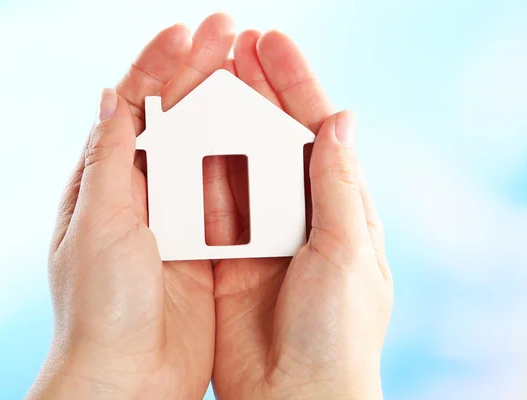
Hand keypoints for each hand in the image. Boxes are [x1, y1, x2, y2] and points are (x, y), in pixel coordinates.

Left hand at [27, 14, 235, 399]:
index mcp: (107, 183)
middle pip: (173, 118)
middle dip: (198, 71)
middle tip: (231, 30)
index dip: (158, 65)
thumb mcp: (96, 224)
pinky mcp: (208, 243)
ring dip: (225, 106)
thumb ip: (108, 160)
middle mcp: (143, 193)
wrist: (128, 378)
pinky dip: (243, 157)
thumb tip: (109, 95)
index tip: (188, 33)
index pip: (131, 106)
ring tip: (250, 66)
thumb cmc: (100, 307)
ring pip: (205, 147)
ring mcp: (178, 216)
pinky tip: (263, 129)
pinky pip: (229, 190)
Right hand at [209, 31, 393, 398]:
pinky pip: (206, 204)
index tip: (270, 43)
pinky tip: (180, 136)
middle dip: (254, 90)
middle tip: (230, 44)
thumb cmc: (339, 332)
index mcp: (338, 206)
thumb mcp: (348, 250)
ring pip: (235, 163)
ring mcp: (258, 232)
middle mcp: (297, 213)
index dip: (295, 83)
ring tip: (201, 77)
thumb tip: (341, 117)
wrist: (296, 398)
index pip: (315, 129)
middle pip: (271, 137)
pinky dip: (194, 171)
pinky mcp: (223, 254)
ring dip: (220, 122)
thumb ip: (338, 185)